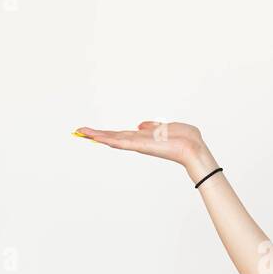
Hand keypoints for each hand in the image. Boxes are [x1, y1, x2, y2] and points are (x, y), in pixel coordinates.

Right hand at [73, 121, 214, 179]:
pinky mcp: (142, 146)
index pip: (122, 135)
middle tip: (79, 131)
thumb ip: (153, 126)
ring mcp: (140, 145)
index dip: (107, 133)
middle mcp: (139, 142)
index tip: (93, 132)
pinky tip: (98, 138)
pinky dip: (110, 140)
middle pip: (113, 137)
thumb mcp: (167, 127)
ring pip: (114, 140)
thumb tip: (141, 125)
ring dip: (98, 136)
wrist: (193, 148)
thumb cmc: (186, 139)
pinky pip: (123, 142)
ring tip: (82, 133)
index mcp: (145, 137)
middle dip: (96, 134)